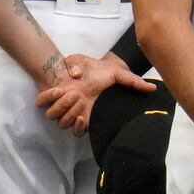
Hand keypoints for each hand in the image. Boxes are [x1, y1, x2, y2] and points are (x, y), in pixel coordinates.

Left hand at [35, 53, 155, 135]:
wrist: (80, 61)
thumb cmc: (98, 69)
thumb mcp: (116, 73)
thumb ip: (132, 82)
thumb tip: (152, 89)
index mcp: (87, 111)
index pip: (80, 132)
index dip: (79, 128)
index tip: (84, 117)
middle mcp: (73, 110)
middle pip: (65, 125)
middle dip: (71, 113)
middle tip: (78, 97)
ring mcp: (60, 103)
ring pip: (54, 118)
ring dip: (61, 106)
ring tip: (70, 92)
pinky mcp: (49, 95)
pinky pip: (41, 105)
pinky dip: (46, 98)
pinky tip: (56, 89)